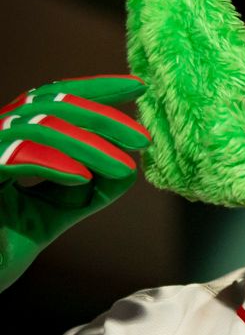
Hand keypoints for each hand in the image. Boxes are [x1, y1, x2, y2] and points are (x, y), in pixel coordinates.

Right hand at [0, 75, 150, 291]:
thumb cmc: (5, 246)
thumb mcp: (59, 210)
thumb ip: (91, 190)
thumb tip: (131, 167)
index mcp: (12, 138)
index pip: (54, 99)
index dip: (96, 89)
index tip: (137, 88)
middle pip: (50, 104)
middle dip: (101, 117)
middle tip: (141, 136)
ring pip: (39, 127)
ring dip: (88, 145)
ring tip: (123, 166)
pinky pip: (16, 156)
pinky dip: (54, 162)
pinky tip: (83, 176)